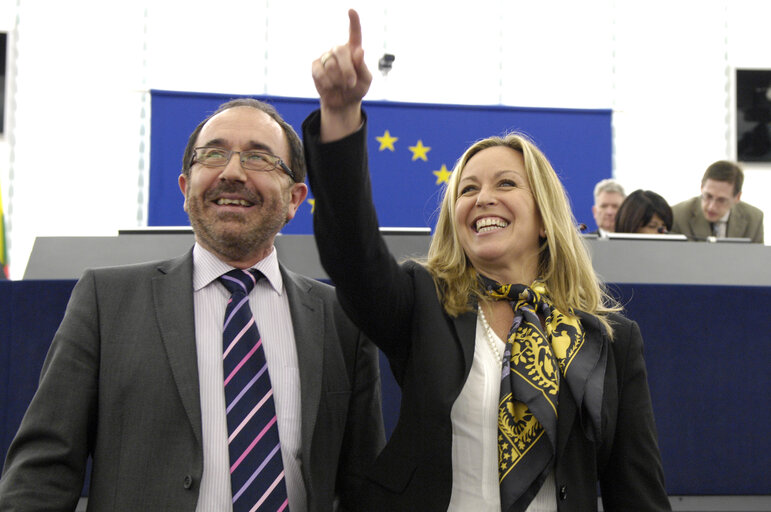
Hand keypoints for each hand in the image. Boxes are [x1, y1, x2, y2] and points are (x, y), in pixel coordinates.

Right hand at [312, 9, 371, 139]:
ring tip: (342, 86)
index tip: (351, 11)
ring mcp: (326, 57)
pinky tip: (331, 87)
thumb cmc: (357, 89)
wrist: (342, 102)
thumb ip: (363, 67)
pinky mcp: (316, 66)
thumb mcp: (366, 81)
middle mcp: (339, 50)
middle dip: (347, 70)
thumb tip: (359, 51)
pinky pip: (320, 73)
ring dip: (338, 80)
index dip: (354, 22)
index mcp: (354, 49)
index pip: (354, 33)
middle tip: (351, 83)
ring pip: (330, 65)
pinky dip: (327, 83)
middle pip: (340, 51)